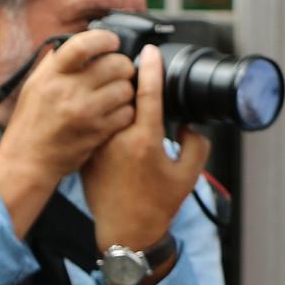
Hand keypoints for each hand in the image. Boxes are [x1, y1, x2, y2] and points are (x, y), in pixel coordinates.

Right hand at [0, 30, 135, 184]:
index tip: (112, 41)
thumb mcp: (36, 85)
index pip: (82, 45)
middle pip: (115, 64)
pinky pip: (127, 113)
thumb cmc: (32, 121)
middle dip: (124, 65)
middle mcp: (68, 91)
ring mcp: (84, 112)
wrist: (28, 160)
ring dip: (127, 89)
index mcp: (52, 75)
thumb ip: (57, 64)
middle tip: (121, 71)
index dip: (104, 39)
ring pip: (126, 89)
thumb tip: (81, 42)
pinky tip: (117, 112)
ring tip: (118, 94)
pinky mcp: (97, 132)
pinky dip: (127, 111)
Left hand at [81, 45, 212, 278]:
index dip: (150, 67)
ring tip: (120, 88)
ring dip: (112, 95)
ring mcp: (99, 146)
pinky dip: (101, 115)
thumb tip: (188, 124)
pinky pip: (96, 125)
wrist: (125, 233)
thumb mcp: (188, 175)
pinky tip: (107, 113)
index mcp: (145, 140)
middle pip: (122, 94)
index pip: (148, 92)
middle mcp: (118, 139)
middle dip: (129, 78)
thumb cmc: (157, 206)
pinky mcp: (87, 153)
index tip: (150, 50)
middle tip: (136, 68)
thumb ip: (196, 144)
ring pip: (105, 108)